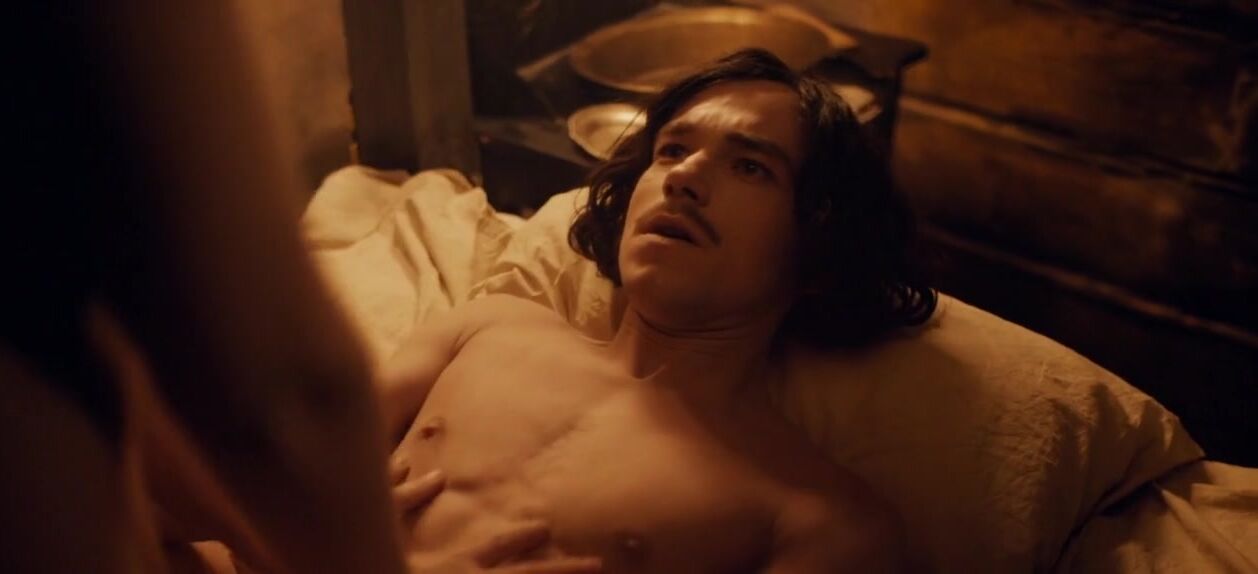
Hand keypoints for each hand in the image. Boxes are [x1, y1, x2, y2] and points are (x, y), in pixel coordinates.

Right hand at [390, 459, 600, 572]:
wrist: (370, 572)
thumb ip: (404, 497)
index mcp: (458, 562)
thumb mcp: (384, 522)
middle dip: (565, 571)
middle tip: (598, 564)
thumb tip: (432, 474)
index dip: (524, 536)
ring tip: (592, 572)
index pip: (501, 545)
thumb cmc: (374, 557)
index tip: (546, 528)